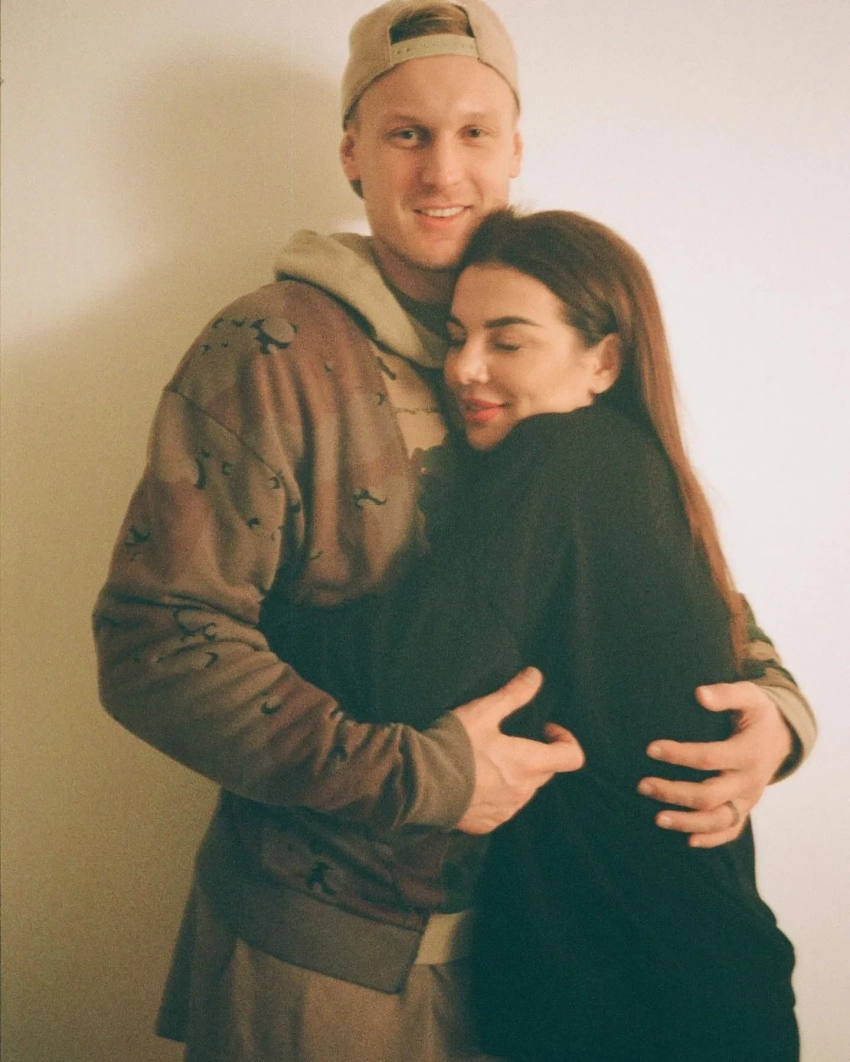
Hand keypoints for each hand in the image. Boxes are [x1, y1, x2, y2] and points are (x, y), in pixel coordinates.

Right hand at [453, 668, 584, 834]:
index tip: (544, 729)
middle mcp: (523, 791)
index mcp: (529, 763)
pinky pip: (502, 807)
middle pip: (547, 772)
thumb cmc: (454, 744)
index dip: (564, 739)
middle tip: (513, 740)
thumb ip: (513, 694)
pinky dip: (496, 794)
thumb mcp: (483, 711)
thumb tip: (535, 676)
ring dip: (517, 776)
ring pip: (525, 791)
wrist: (419, 783)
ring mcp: (506, 810)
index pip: (572, 757)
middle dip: (538, 755)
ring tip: (489, 759)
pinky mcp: (487, 823)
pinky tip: (474, 781)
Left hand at [637, 681, 793, 847]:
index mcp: (748, 752)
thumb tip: (699, 694)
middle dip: (673, 792)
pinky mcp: (746, 808)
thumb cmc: (758, 713)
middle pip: (708, 795)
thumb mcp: (749, 696)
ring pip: (718, 820)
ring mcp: (748, 799)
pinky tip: (688, 841)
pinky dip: (711, 839)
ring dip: (686, 822)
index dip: (678, 755)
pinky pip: (731, 831)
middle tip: (642, 785)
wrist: (783, 736)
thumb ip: (725, 694)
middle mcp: (749, 781)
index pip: (709, 758)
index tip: (650, 749)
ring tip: (657, 818)